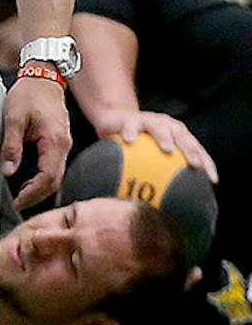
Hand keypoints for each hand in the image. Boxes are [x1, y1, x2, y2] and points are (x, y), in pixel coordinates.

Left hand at [2, 75, 71, 208]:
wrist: (42, 77)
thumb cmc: (28, 95)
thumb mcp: (13, 119)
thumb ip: (11, 146)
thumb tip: (8, 172)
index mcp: (55, 142)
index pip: (48, 177)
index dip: (33, 193)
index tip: (17, 202)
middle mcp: (64, 146)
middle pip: (56, 181)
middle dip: (37, 196)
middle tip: (18, 205)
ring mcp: (64, 144)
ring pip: (57, 175)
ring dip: (41, 189)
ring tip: (21, 197)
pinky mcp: (59, 142)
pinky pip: (54, 166)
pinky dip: (43, 178)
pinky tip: (29, 182)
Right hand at [82, 106, 218, 183]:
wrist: (113, 120)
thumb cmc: (135, 145)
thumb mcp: (148, 158)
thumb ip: (159, 175)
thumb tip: (165, 205)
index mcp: (178, 136)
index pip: (196, 150)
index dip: (206, 163)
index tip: (211, 180)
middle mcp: (167, 126)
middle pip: (183, 137)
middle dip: (190, 150)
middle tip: (195, 165)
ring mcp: (149, 121)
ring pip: (160, 128)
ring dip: (165, 137)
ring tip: (167, 149)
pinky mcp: (130, 119)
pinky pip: (130, 126)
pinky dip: (131, 132)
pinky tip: (130, 141)